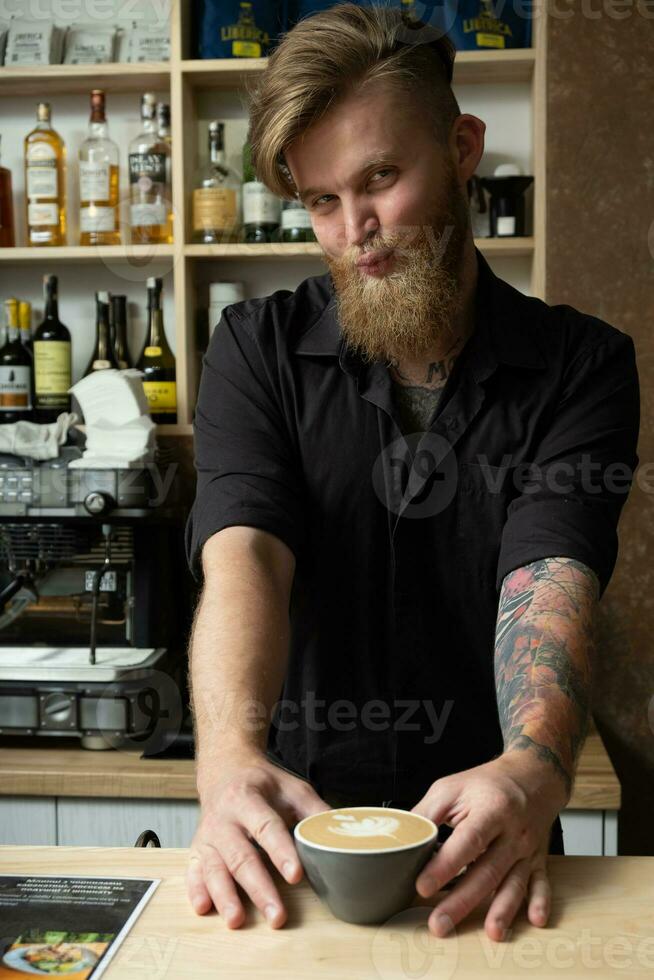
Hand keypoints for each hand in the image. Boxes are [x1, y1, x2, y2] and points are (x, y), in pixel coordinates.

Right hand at [187, 752, 329, 928]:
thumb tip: (340, 835)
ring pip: (214, 868)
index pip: (266, 827)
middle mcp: (223, 818)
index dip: (281, 852)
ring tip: (237, 920)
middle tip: (276, 915)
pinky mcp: (196, 849)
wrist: (225, 770)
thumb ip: (314, 811)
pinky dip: (196, 890)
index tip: (296, 875)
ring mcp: (207, 835)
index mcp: (248, 798)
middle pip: (241, 856)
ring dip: (225, 896)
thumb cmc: (263, 784)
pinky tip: (203, 908)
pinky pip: (192, 872)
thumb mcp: (292, 788)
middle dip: (259, 888)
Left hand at [412, 752, 568, 941]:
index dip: (445, 865)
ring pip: (514, 883)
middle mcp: (512, 832)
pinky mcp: (537, 860)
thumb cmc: (487, 784)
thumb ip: (427, 815)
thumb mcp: (451, 788)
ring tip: (491, 933)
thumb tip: (403, 841)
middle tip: (439, 924)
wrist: (531, 778)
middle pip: (487, 870)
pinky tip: (535, 920)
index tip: (423, 886)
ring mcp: (527, 849)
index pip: (467, 841)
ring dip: (502, 910)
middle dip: (463, 901)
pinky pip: (542, 883)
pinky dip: (540, 902)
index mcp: (490, 809)